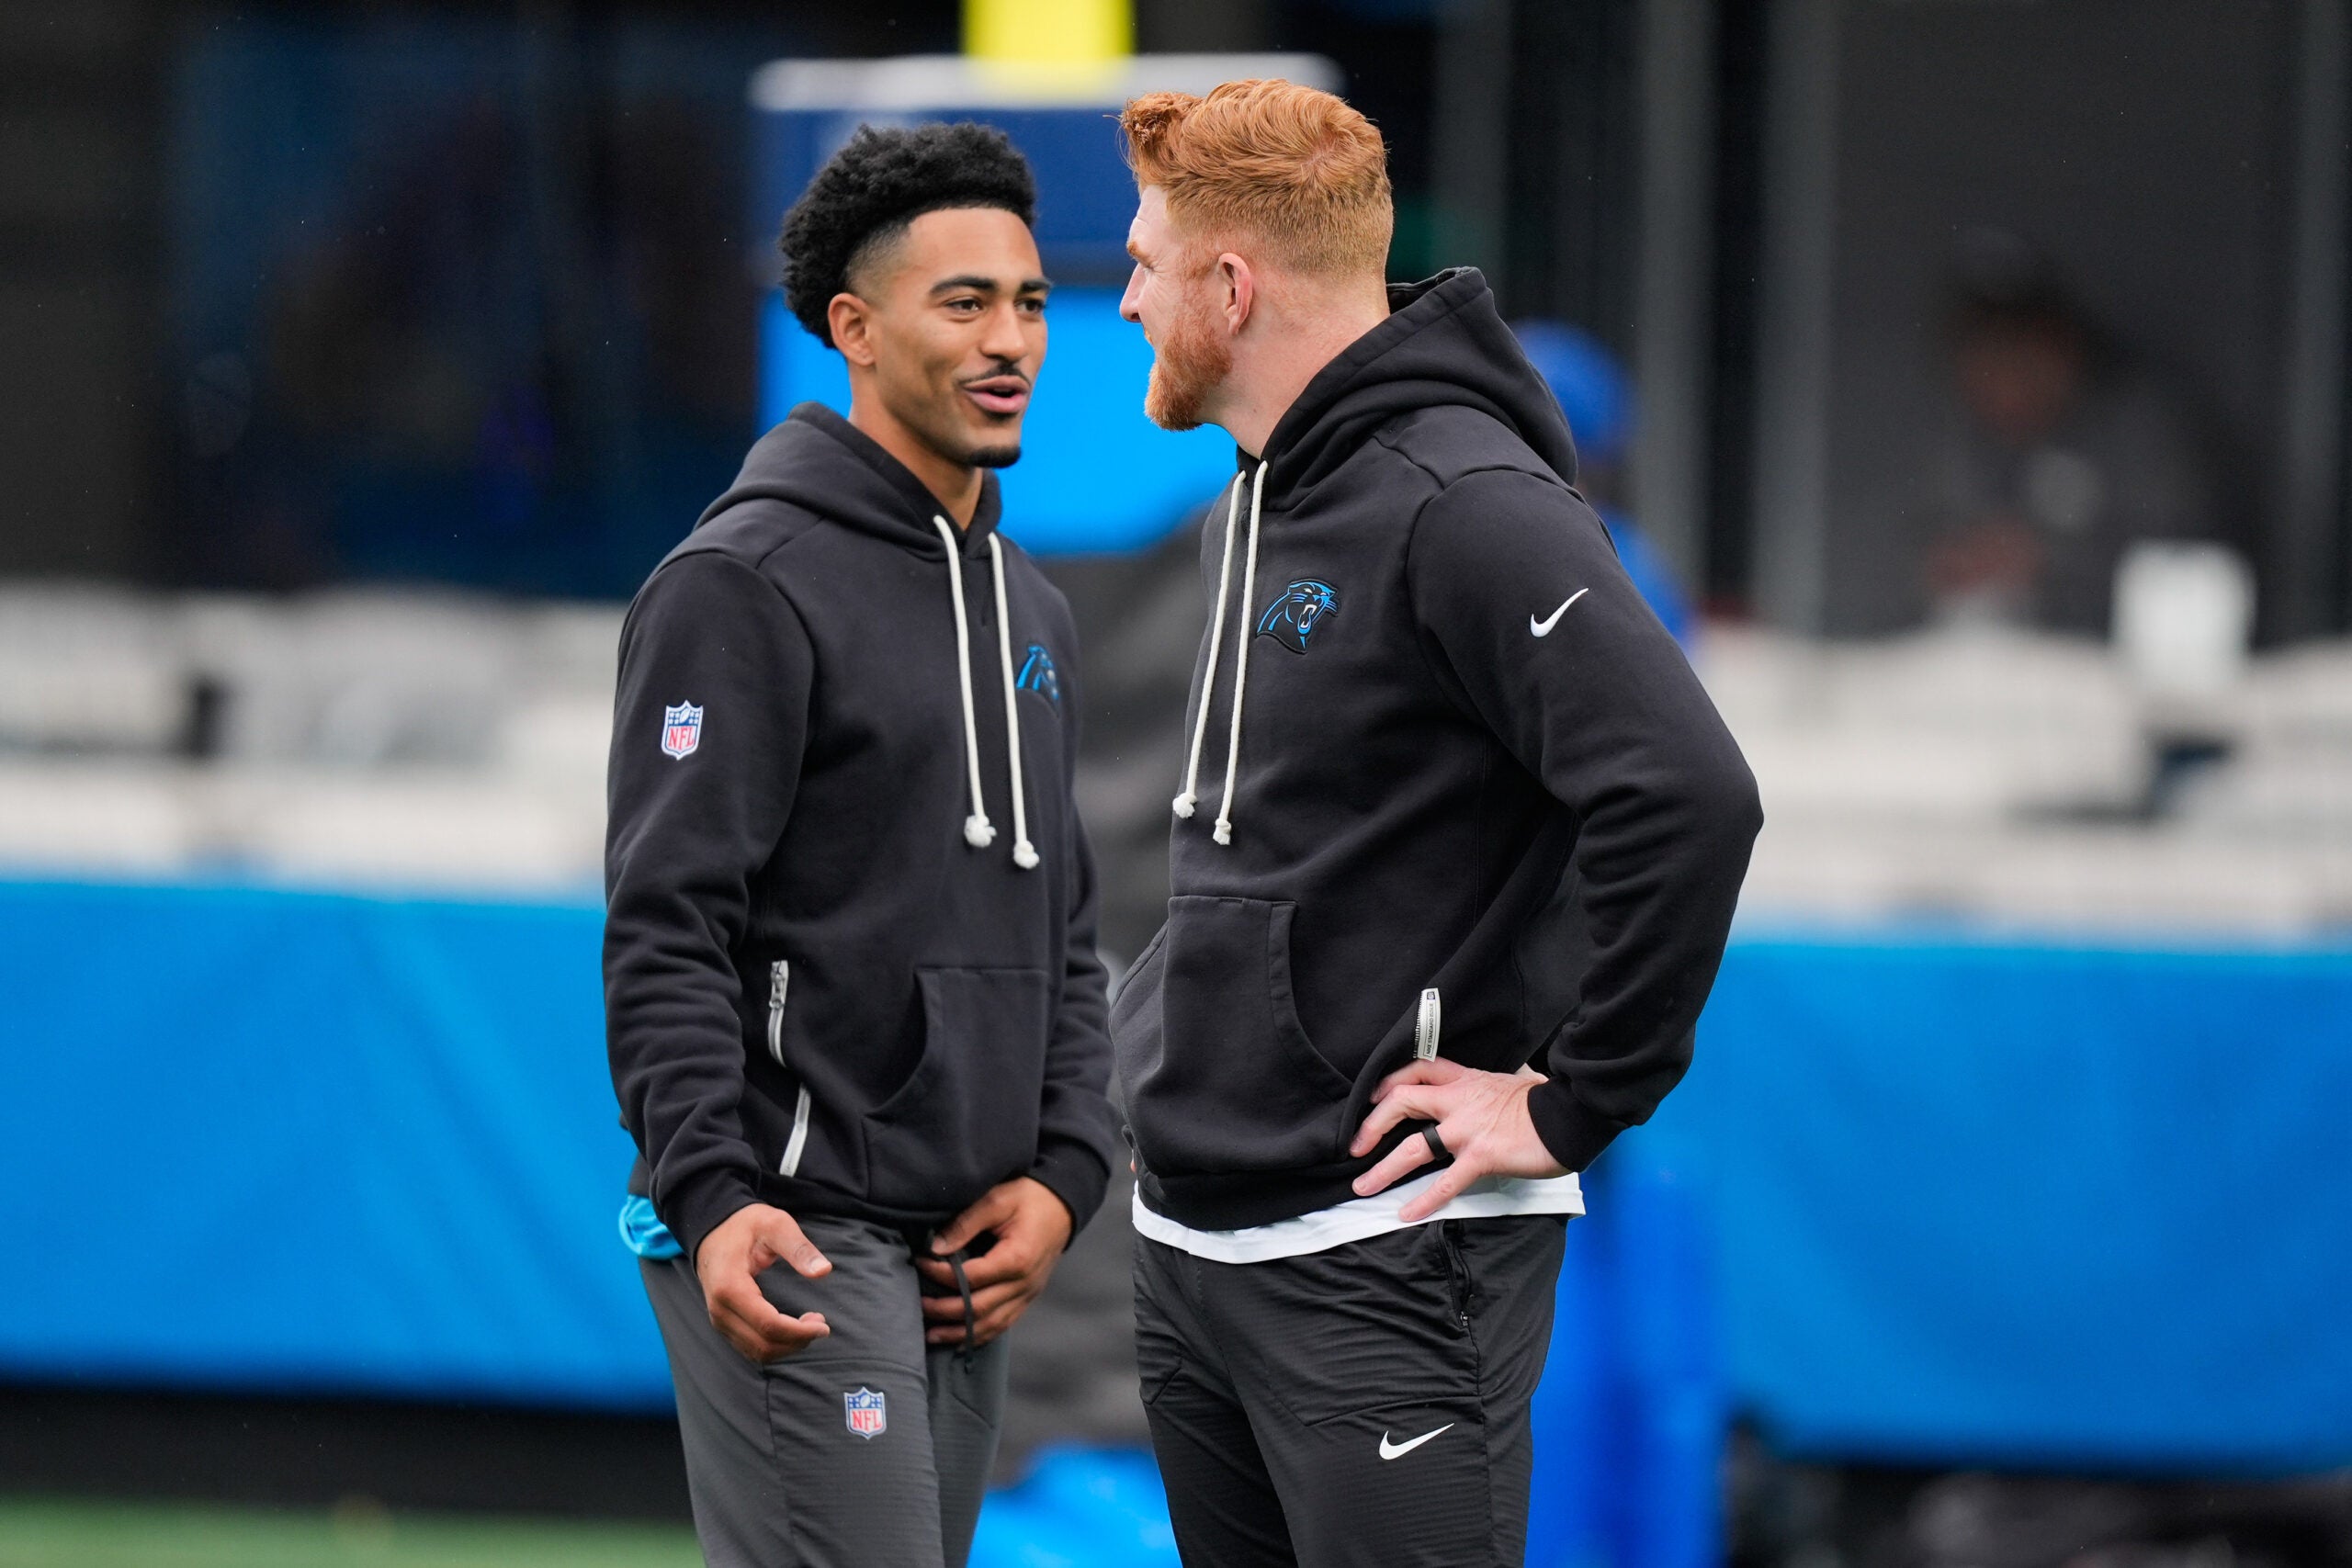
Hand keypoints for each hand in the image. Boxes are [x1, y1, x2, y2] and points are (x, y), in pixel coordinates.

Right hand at [695, 1203, 833, 1362]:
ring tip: (808, 1325)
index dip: (799, 1332)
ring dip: (786, 1346)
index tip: (823, 1325)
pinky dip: (774, 1345)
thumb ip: (799, 1248)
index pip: (768, 1325)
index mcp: (730, 1286)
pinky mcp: (723, 1323)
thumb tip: (823, 1271)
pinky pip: (749, 1347)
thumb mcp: (775, 1224)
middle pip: (763, 1345)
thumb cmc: (745, 1225)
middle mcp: (719, 1309)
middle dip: (796, 1341)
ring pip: (756, 1352)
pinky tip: (791, 1329)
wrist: (713, 1229)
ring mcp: (719, 1319)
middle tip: (820, 1324)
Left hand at [915, 1176, 1073, 1348]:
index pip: (971, 1277)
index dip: (941, 1274)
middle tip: (918, 1304)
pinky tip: (960, 1338)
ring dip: (959, 1332)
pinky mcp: (1028, 1298)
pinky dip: (980, 1334)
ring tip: (931, 1334)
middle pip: (979, 1308)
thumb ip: (965, 1223)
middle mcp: (1024, 1284)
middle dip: (944, 1310)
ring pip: (991, 1324)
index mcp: (1017, 1259)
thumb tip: (936, 1248)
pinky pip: (1003, 1324)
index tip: (920, 1263)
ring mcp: (1028, 1294)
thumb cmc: (1029, 1198)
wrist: (1063, 1206)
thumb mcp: (997, 1199)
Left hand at [1348, 1059, 1567, 1222]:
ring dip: (1383, 1169)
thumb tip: (1492, 1089)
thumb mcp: (1511, 1082)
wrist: (1571, 1114)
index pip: (1417, 1070)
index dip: (1388, 1082)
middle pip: (1402, 1102)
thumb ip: (1490, 1087)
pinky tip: (1405, 1214)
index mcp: (1465, 1081)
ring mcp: (1467, 1130)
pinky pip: (1444, 1183)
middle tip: (1354, 1147)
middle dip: (1372, 1126)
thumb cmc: (1545, 1102)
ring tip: (1363, 1187)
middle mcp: (1458, 1101)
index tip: (1372, 1098)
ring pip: (1412, 1147)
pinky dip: (1423, 1201)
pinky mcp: (1480, 1157)